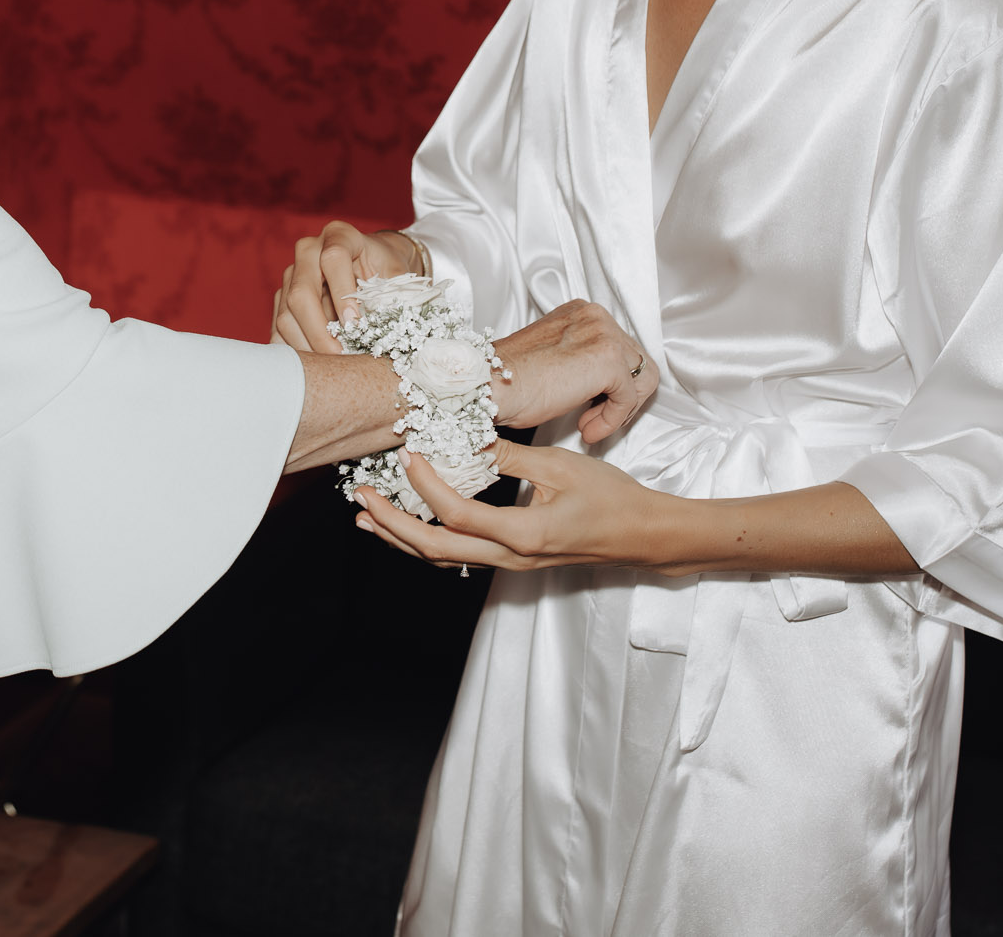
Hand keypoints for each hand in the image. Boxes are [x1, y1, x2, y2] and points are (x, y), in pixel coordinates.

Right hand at [273, 220, 424, 352]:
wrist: (370, 264)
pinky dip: (295, 349)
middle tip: (340, 359)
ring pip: (286, 315)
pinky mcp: (283, 297)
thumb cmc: (385, 269)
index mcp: (339, 235)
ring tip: (331, 368)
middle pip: (301, 292)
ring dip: (307, 346)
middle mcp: (309, 251)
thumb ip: (395, 294)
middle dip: (320, 332)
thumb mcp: (397, 274)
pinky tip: (314, 366)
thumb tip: (390, 327)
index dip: (343, 294)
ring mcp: (292, 274)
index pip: (333, 259)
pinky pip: (279, 328)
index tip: (355, 326)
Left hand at [354, 442, 690, 572]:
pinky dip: (428, 540)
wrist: (642, 536)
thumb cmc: (612, 499)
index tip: (407, 455)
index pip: (457, 514)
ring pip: (443, 558)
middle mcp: (510, 558)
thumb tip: (469, 437)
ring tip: (369, 518)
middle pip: (435, 549)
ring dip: (402, 538)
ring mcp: (511, 564)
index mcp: (523, 535)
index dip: (425, 486)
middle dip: (392, 524)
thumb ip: (511, 456)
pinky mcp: (514, 560)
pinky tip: (411, 525)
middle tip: (360, 500)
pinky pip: (461, 555)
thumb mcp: (562, 467)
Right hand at [489, 299, 654, 445]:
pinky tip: (587, 429)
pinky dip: (611, 420)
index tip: (593, 404)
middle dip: (621, 397)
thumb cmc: (509, 380)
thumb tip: (606, 386)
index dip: (613, 383)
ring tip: (591, 425)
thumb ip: (582, 360)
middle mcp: (596, 316)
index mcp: (582, 313)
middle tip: (594, 419)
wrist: (488, 386)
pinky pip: (628, 398)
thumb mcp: (555, 357)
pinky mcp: (607, 360)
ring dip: (618, 410)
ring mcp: (604, 334)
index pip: (621, 347)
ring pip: (642, 378)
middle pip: (637, 361)